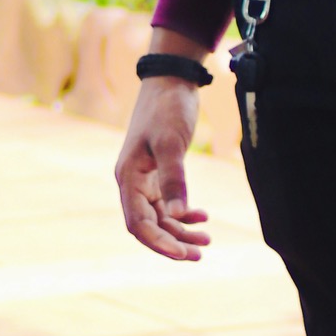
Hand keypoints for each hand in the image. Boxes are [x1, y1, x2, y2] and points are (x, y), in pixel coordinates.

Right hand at [115, 68, 210, 262]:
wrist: (170, 80)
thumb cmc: (167, 108)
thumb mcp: (171, 143)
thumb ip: (174, 179)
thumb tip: (178, 216)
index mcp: (128, 178)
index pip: (138, 223)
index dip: (159, 243)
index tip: (183, 254)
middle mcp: (132, 182)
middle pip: (148, 226)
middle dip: (172, 242)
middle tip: (200, 254)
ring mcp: (144, 178)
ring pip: (160, 217)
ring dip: (181, 231)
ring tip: (207, 241)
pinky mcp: (157, 173)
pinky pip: (166, 204)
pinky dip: (183, 213)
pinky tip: (202, 216)